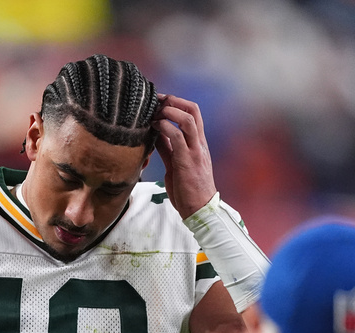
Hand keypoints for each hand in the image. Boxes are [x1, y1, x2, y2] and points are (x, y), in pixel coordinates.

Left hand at [152, 94, 217, 218]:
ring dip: (169, 111)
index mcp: (198, 144)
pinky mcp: (187, 161)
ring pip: (187, 119)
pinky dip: (164, 127)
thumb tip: (156, 135)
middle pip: (193, 110)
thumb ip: (168, 149)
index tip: (160, 101)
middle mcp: (199, 144)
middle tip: (156, 101)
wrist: (200, 209)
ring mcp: (195, 151)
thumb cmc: (188, 190)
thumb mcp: (175, 164)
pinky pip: (176, 137)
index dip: (176, 103)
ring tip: (155, 113)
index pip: (193, 114)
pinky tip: (154, 127)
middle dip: (173, 101)